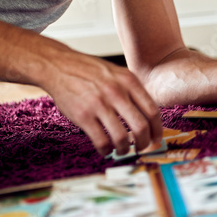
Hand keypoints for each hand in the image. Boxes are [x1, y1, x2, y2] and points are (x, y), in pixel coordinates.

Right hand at [39, 52, 162, 156]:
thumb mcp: (116, 73)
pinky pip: (101, 141)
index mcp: (129, 81)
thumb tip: (148, 116)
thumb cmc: (89, 71)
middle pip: (141, 127)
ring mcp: (99, 104)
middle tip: (141, 148)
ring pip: (122, 138)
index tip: (156, 139)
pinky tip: (105, 149)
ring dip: (125, 149)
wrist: (59, 66)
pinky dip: (106, 150)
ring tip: (122, 150)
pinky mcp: (83, 116)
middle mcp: (117, 92)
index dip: (157, 130)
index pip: (152, 111)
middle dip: (144, 143)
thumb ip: (132, 90)